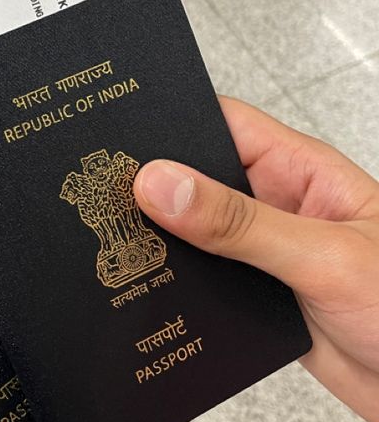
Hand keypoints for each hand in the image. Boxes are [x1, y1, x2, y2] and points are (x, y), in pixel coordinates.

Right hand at [133, 97, 378, 421]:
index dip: (172, 123)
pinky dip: (177, 288)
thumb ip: (239, 223)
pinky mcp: (259, 299)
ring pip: (197, 235)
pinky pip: (205, 283)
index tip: (118, 135)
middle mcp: (279, 206)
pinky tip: (147, 293)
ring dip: (163, 242)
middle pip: (201, 179)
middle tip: (99, 196)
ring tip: (111, 242)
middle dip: (154, 186)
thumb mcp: (322, 258)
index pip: (224, 124)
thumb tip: (161, 185)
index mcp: (301, 171)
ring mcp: (267, 254)